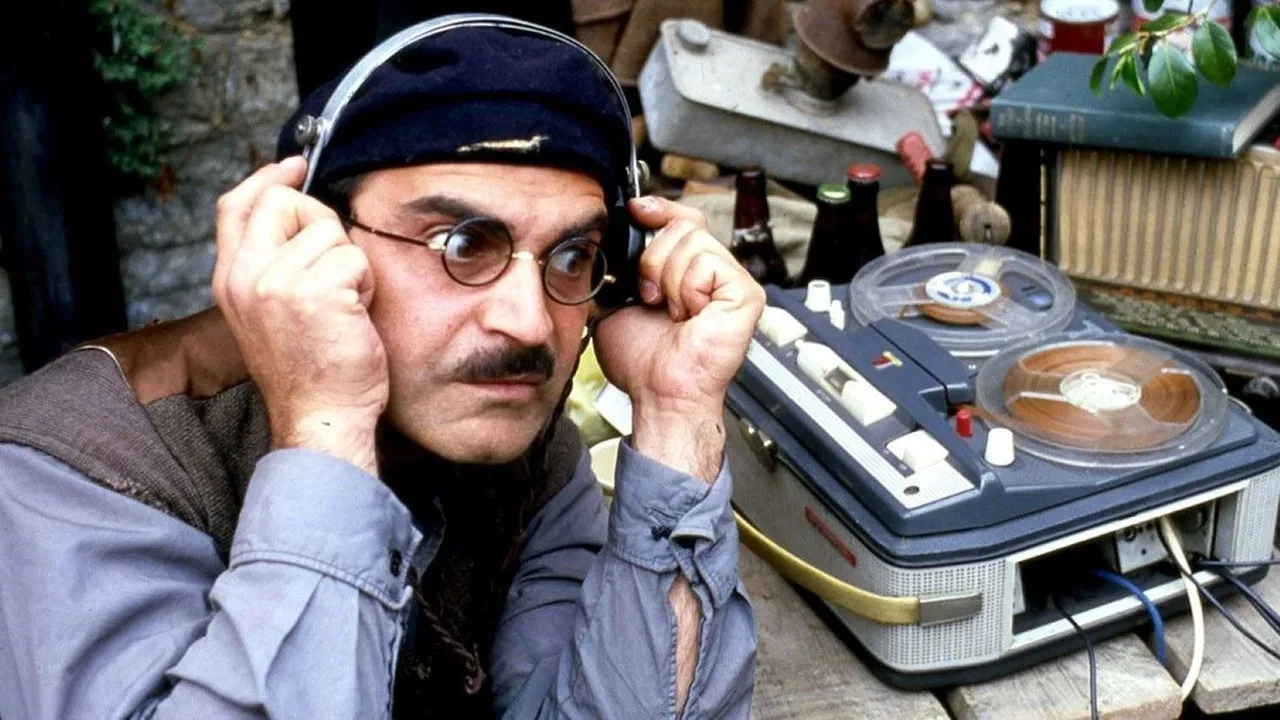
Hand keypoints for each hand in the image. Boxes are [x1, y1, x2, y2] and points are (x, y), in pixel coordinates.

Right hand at [212, 156, 386, 474]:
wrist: (322, 417)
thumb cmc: (311, 371)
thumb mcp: (273, 312)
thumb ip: (273, 265)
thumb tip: (300, 215)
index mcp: (230, 280)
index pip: (235, 206)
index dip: (267, 178)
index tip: (294, 166)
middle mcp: (245, 277)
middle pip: (282, 202)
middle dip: (321, 221)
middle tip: (336, 263)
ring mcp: (276, 284)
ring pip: (329, 232)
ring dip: (350, 265)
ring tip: (343, 306)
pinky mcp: (314, 293)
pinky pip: (354, 259)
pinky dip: (365, 285)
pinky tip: (354, 316)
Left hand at [593, 196, 764, 479]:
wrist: (658, 393)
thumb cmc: (643, 360)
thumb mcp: (619, 299)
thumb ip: (622, 266)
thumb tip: (612, 237)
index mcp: (690, 273)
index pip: (684, 218)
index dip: (659, 210)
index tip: (637, 212)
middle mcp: (715, 274)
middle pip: (684, 224)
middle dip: (653, 260)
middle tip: (652, 298)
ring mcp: (734, 283)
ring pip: (692, 242)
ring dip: (668, 280)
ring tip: (673, 312)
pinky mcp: (745, 295)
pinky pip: (707, 265)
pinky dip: (687, 290)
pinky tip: (689, 316)